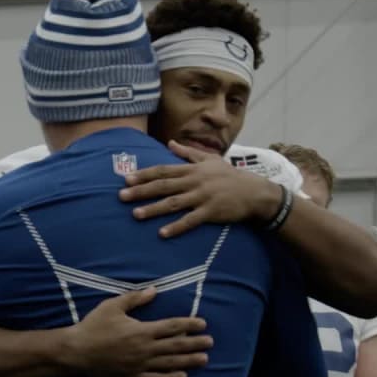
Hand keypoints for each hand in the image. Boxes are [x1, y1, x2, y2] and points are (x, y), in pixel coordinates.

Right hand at [64, 288, 213, 376]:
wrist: (76, 352)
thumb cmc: (93, 326)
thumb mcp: (112, 306)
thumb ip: (135, 299)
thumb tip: (154, 290)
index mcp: (142, 330)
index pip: (172, 326)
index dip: (189, 324)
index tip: (202, 323)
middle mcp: (144, 349)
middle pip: (176, 346)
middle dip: (195, 343)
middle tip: (210, 342)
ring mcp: (140, 365)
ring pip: (170, 363)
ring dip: (188, 361)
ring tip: (204, 360)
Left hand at [119, 141, 283, 237]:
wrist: (254, 192)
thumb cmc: (230, 175)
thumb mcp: (210, 159)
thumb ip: (187, 152)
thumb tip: (169, 143)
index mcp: (192, 169)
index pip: (163, 170)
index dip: (144, 174)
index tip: (126, 178)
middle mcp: (194, 181)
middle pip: (163, 185)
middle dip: (141, 191)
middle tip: (121, 196)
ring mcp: (202, 197)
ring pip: (173, 203)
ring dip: (153, 209)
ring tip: (136, 215)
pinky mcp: (211, 212)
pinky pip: (190, 220)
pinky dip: (176, 227)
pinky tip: (162, 233)